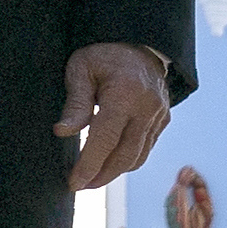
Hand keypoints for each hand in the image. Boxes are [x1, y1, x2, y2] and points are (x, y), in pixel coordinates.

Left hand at [59, 43, 169, 191]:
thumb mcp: (81, 68)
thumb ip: (75, 102)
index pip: (105, 140)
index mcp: (125, 93)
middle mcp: (147, 107)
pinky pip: (146, 148)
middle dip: (101, 176)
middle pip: (125, 156)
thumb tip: (62, 132)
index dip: (89, 165)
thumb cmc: (104, 54)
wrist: (139, 42)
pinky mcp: (164, 120)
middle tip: (80, 185)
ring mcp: (159, 115)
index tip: (73, 183)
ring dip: (115, 173)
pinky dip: (128, 160)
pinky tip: (110, 163)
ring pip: (138, 157)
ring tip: (92, 179)